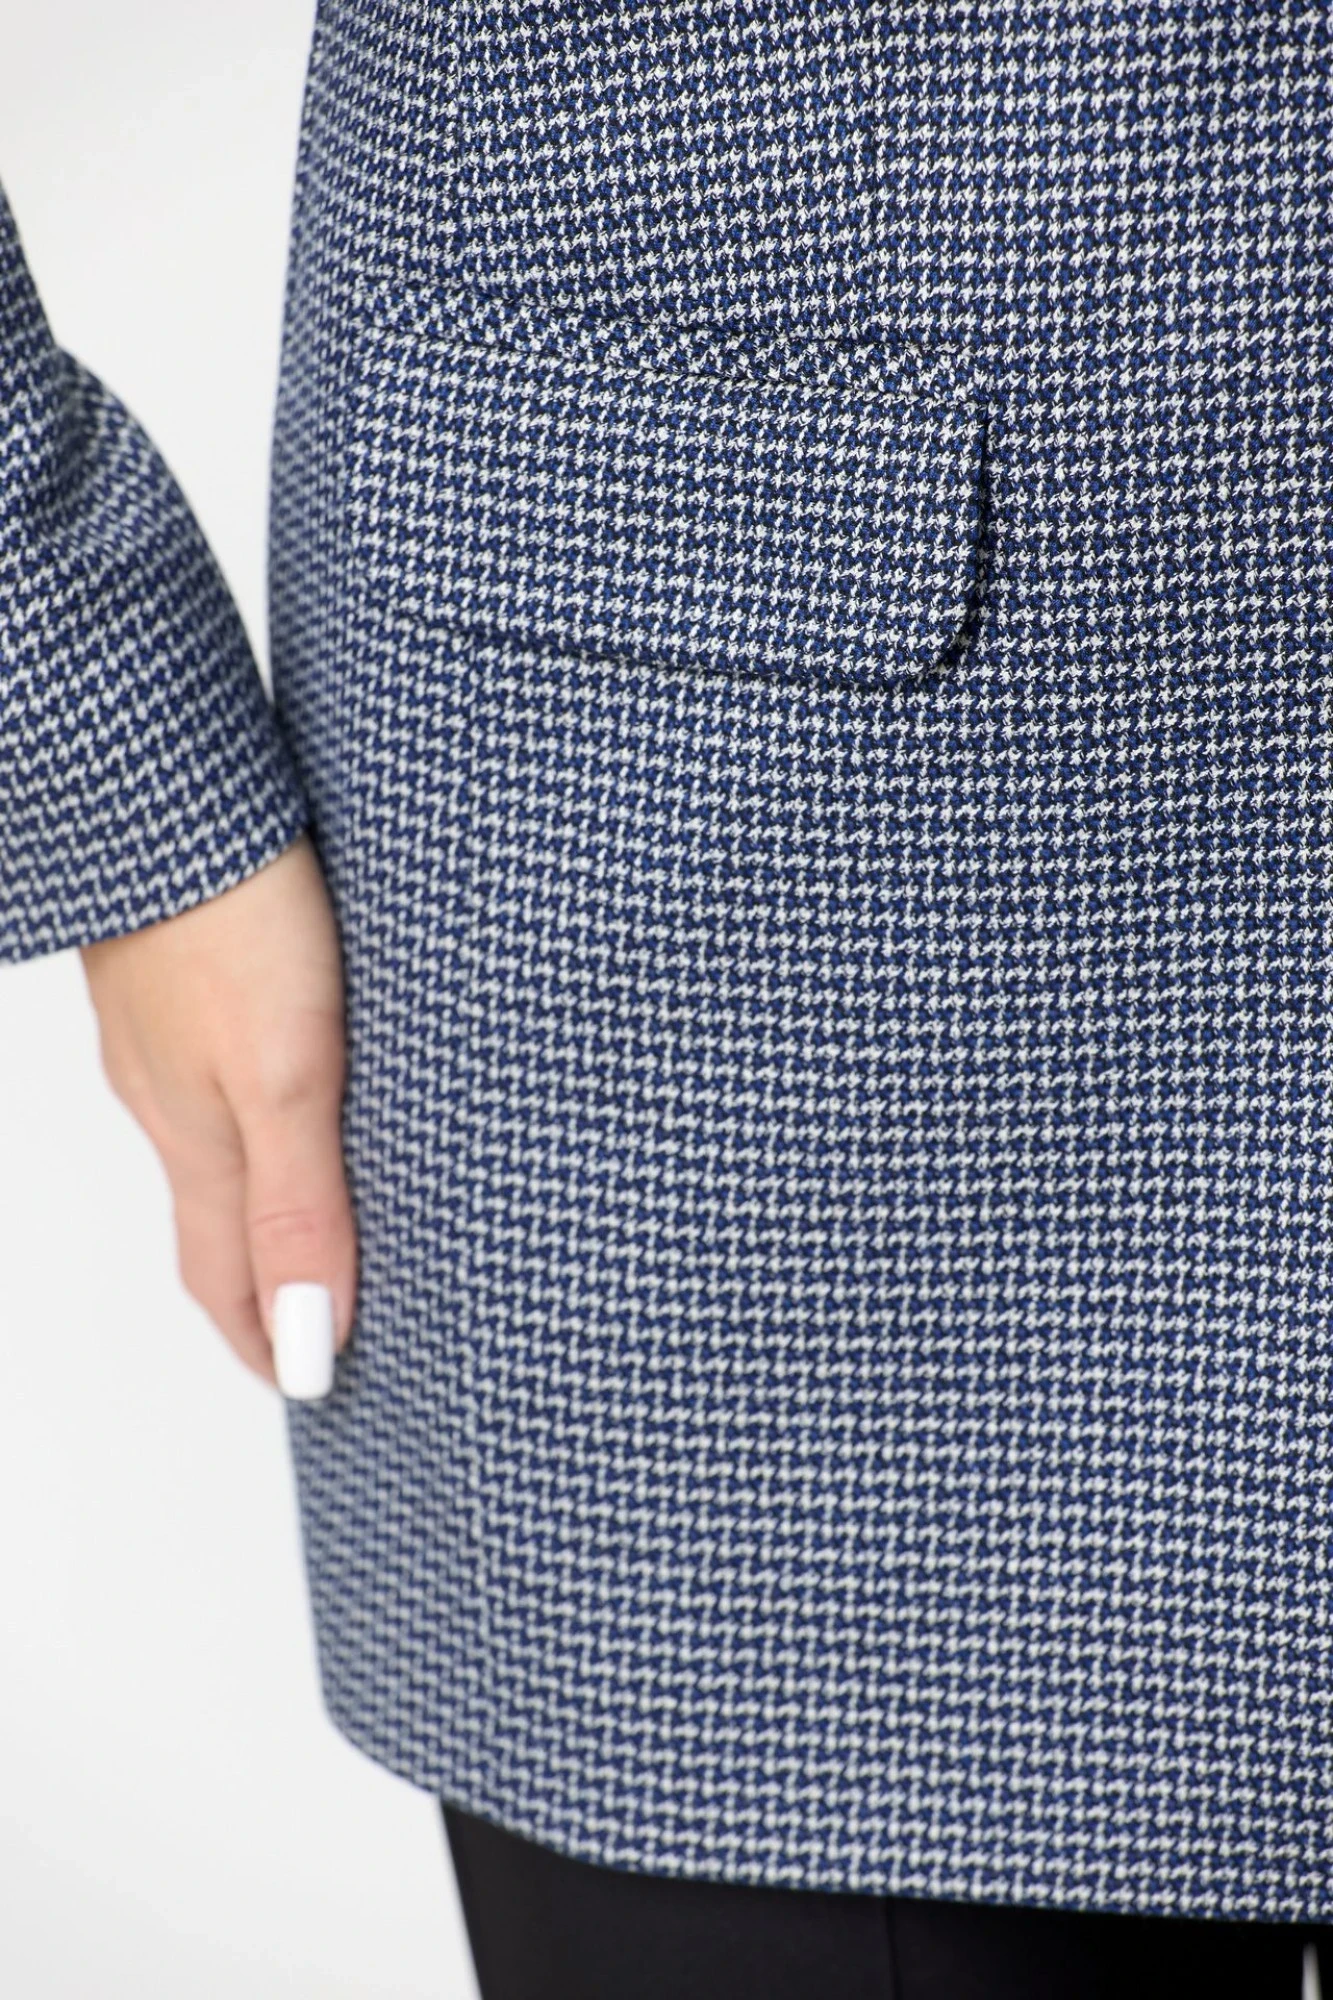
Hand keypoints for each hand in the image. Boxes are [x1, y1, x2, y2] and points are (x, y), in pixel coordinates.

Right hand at [79, 832, 355, 1391]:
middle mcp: (168, 1099)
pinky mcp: (176, 974)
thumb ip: (298, 1207)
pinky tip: (284, 1088)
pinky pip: (213, 1077)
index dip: (267, 1342)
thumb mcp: (287, 1076)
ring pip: (213, 1147)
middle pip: (214, 1225)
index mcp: (199, 1139)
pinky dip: (252, 1121)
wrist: (163, 786)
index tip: (309, 1388)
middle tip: (317, 1326)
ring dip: (259, 1203)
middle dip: (262, 1291)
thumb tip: (309, 1342)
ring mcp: (163, 1035)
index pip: (226, 1281)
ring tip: (315, 1222)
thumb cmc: (232, 918)